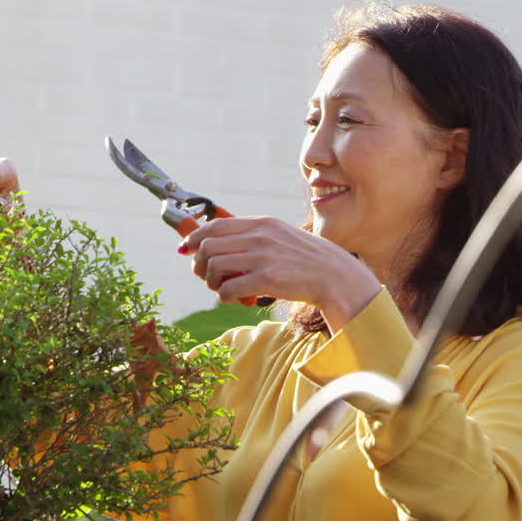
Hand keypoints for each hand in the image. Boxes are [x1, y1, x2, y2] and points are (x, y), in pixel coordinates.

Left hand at [179, 216, 380, 330]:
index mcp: (262, 223)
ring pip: (214, 267)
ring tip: (222, 288)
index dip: (194, 237)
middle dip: (199, 263)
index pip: (214, 225)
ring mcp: (263, 257)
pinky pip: (228, 288)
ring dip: (211, 281)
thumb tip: (217, 245)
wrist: (336, 276)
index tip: (185, 249)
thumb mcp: (281, 237)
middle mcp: (260, 236)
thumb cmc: (307, 260)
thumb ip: (253, 237)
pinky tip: (233, 297)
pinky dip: (224, 295)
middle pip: (208, 246)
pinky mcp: (266, 279)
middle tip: (206, 276)